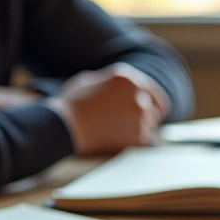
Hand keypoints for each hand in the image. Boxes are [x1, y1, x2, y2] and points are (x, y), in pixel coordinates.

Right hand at [46, 63, 170, 156]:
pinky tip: (117, 140)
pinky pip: (145, 141)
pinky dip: (135, 142)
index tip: (149, 111)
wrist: (63, 126)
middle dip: (149, 117)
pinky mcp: (138, 135)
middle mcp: (137, 93)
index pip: (152, 92)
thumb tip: (117, 88)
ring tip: (116, 132)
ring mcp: (140, 114)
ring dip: (140, 129)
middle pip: (156, 109)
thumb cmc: (71, 105)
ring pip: (150, 126)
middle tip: (136, 125)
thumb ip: (109, 83)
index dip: (151, 104)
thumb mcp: (89, 81)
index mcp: (126, 77)